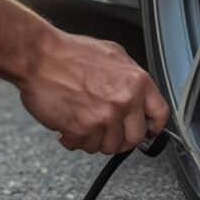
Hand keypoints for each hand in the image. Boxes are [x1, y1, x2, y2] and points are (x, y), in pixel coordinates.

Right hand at [17, 28, 169, 154]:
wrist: (40, 56)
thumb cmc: (70, 53)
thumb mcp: (113, 55)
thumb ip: (129, 79)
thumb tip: (138, 96)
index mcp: (136, 81)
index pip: (159, 114)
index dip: (153, 127)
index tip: (148, 132)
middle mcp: (124, 100)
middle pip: (134, 138)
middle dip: (120, 138)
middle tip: (107, 131)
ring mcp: (104, 117)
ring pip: (108, 146)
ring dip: (95, 139)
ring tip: (84, 124)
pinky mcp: (82, 129)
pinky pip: (85, 146)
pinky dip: (75, 140)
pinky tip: (68, 126)